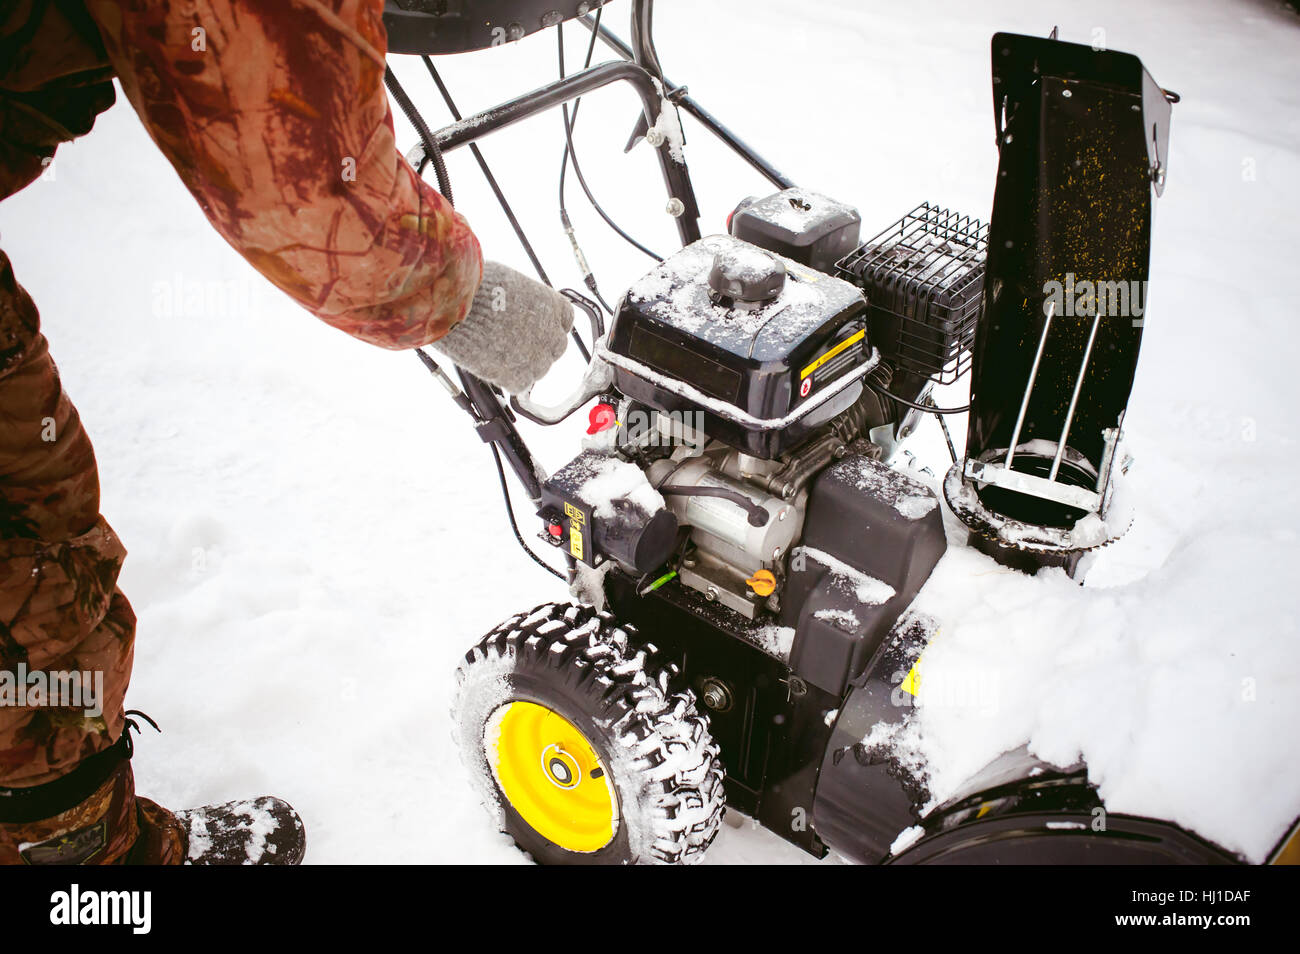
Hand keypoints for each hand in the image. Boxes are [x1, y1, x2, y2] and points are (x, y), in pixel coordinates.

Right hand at [430, 261, 574, 392]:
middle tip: (516, 343)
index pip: (565, 320)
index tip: (538, 327)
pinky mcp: (517, 377)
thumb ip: (522, 299)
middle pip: (556, 347)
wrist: (457, 307)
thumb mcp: (509, 283)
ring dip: (524, 364)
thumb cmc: (476, 287)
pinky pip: (520, 384)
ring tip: (499, 353)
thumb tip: (517, 304)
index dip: (550, 325)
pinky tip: (493, 366)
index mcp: (551, 305)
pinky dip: (509, 379)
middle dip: (540, 347)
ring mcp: (536, 358)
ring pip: (540, 369)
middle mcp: (550, 333)